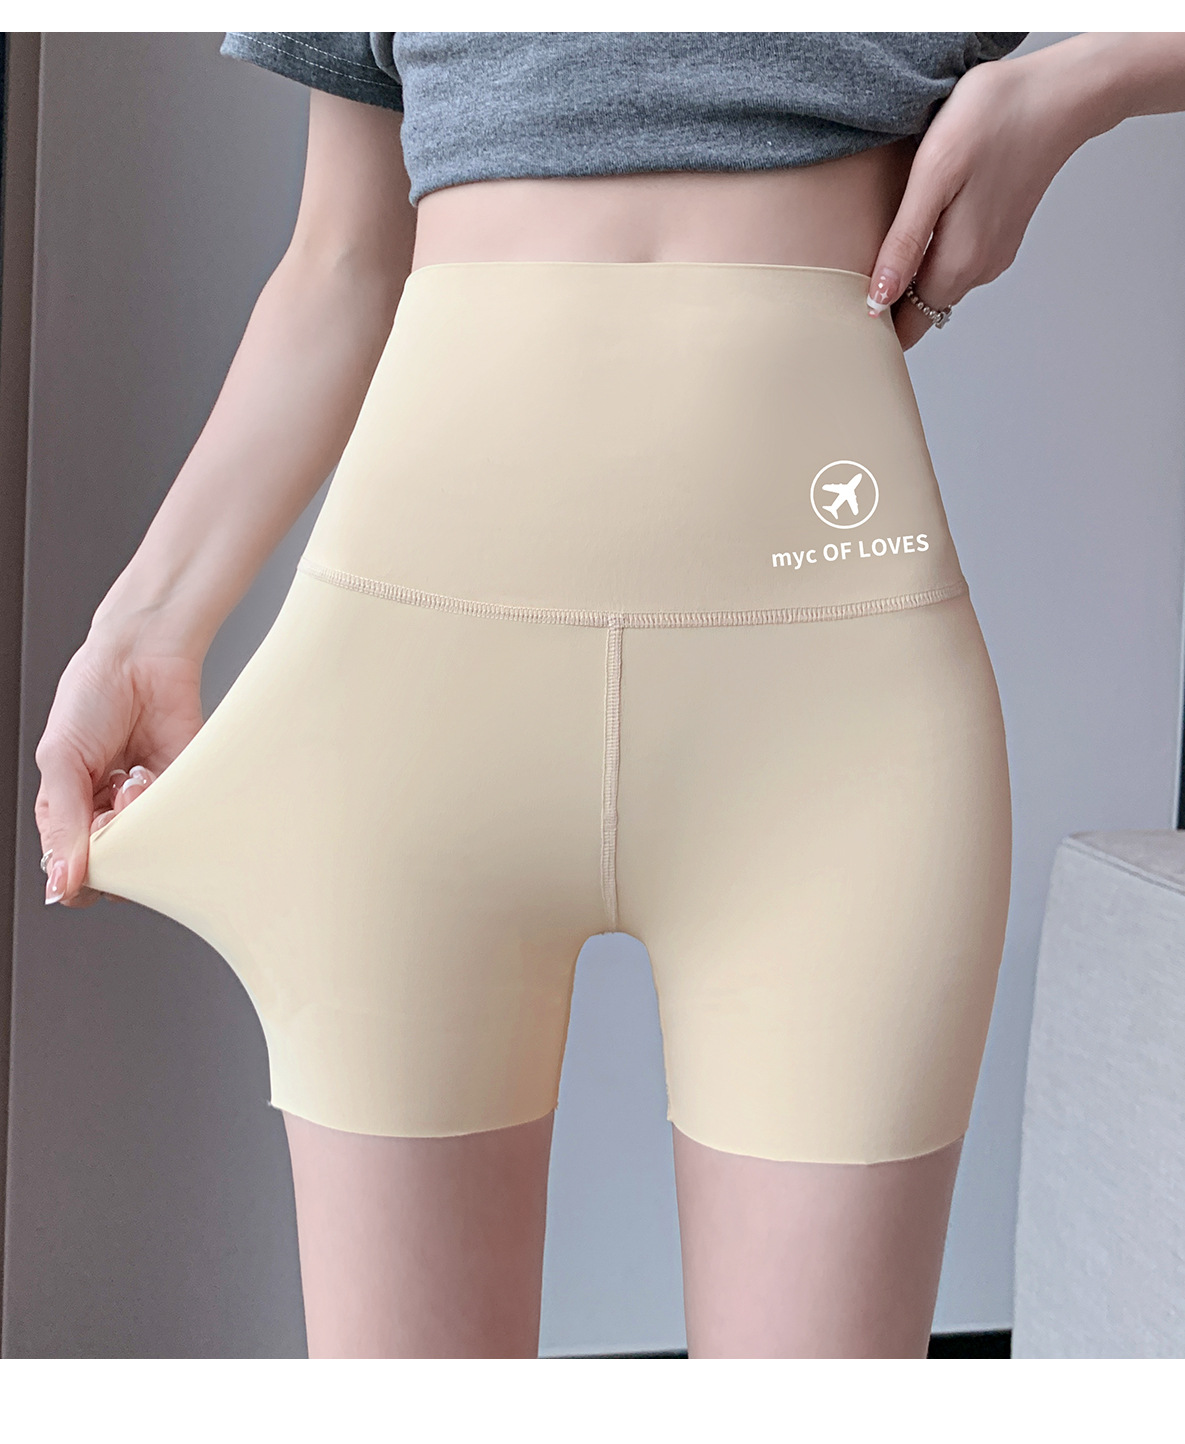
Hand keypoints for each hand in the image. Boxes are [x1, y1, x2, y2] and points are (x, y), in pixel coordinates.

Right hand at [34, 637, 203, 906]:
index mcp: (70, 810)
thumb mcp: (61, 760)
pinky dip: (165, 803)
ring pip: (150, 848)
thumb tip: (58, 882)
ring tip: (131, 779)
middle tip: (110, 809)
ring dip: (139, 818)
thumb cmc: (92, 698)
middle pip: (116, 866)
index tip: (86, 854)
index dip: (81, 872)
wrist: (143, 657)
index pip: (72, 870)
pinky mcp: (182, 791)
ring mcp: (148, 805)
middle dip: (114, 842)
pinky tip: (150, 772)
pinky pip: (181, 822)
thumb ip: (61, 823)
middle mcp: (109, 813)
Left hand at [866, 50, 1086, 349]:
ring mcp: (993, 254)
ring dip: (911, 276)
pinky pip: (957, 261)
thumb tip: (878, 301)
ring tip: (881, 246)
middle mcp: (979, 270)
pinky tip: (922, 222)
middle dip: (889, 304)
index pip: (907, 326)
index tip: (844, 310)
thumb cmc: (991, 121)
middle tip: (850, 280)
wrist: (1058, 92)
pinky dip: (933, 254)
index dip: (876, 325)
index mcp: (958, 265)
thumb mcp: (932, 178)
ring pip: (939, 285)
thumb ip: (905, 243)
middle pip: (922, 310)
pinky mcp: (1000, 234)